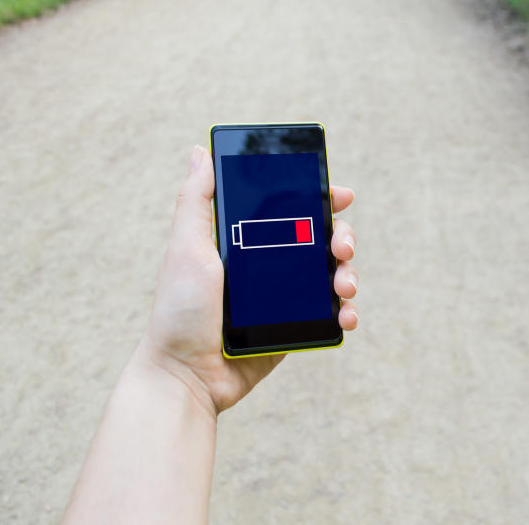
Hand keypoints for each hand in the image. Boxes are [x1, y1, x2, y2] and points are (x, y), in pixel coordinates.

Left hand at [136, 145, 359, 416]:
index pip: (291, 210)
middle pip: (320, 240)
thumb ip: (196, 200)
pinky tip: (345, 316)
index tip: (340, 194)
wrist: (187, 375)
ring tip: (345, 286)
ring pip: (332, 276)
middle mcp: (269, 266)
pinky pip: (330, 315)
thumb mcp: (186, 247)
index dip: (319, 198)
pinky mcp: (294, 329)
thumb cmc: (179, 310)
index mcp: (246, 242)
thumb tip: (200, 153)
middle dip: (342, 238)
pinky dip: (345, 312)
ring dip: (349, 274)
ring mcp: (284, 299)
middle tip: (342, 247)